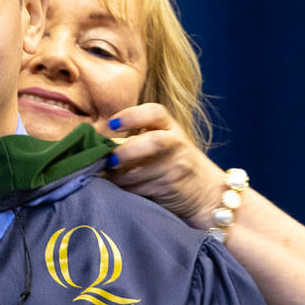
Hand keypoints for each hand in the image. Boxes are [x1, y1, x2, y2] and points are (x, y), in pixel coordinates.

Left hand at [103, 103, 224, 226]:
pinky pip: (141, 189)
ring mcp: (176, 167)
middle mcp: (176, 143)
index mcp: (170, 127)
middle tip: (110, 160)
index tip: (112, 124)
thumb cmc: (174, 164)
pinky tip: (119, 189)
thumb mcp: (162, 143)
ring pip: (142, 172)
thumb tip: (95, 146)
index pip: (155, 112)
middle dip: (128, 151)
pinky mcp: (172, 187)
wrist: (208, 193)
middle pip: (154, 142)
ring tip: (108, 177)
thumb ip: (135, 139)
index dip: (131, 116)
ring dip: (120, 177)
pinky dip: (126, 190)